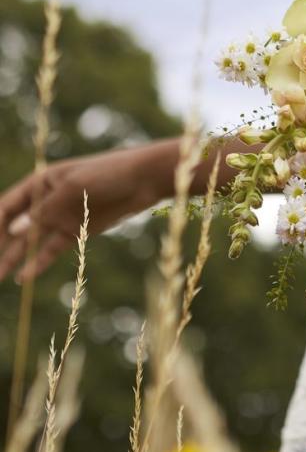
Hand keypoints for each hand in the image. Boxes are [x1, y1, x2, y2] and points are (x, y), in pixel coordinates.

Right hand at [0, 145, 169, 283]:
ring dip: (13, 258)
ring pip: (30, 241)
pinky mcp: (78, 231)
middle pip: (16, 226)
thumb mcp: (74, 188)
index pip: (8, 205)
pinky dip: (37, 263)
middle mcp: (47, 201)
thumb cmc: (108, 173)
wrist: (145, 179)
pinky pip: (52, 250)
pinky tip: (23, 277)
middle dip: (0, 244)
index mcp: (42, 182)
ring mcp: (62, 217)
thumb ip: (44, 211)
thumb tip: (13, 231)